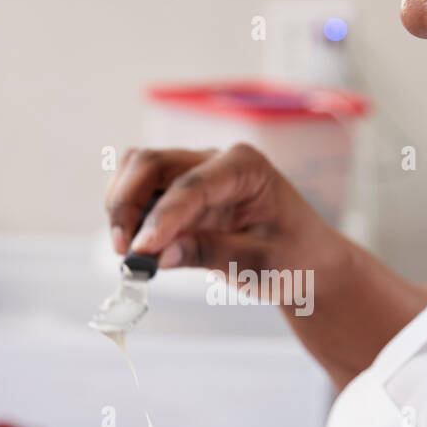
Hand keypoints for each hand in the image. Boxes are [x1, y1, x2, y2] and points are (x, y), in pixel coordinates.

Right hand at [105, 143, 338, 278]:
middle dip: (127, 203)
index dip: (161, 217)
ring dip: (121, 205)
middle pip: (151, 163)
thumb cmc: (292, 258)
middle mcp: (216, 160)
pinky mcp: (179, 191)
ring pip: (138, 169)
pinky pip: (141, 190)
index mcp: (246, 167)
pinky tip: (135, 245)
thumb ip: (212, 254)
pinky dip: (128, 212)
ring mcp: (194, 172)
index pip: (192, 185)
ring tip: (127, 251)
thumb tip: (160, 255)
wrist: (304, 260)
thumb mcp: (261, 265)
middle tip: (124, 250)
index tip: (141, 250)